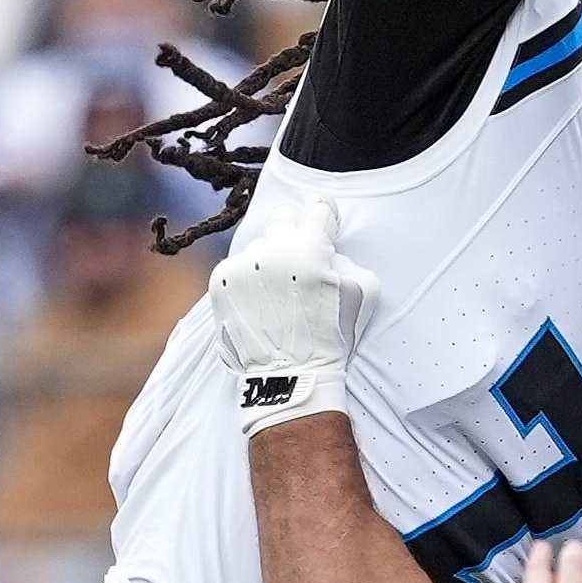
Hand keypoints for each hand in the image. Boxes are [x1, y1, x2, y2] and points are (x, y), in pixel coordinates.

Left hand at [209, 196, 373, 435]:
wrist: (289, 375)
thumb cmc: (331, 335)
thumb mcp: (362, 292)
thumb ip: (344, 258)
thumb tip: (325, 248)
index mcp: (310, 248)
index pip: (318, 207)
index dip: (325, 218)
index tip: (324, 227)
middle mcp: (271, 250)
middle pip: (283, 216)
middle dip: (294, 233)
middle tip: (300, 260)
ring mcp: (241, 265)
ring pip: (259, 245)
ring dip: (270, 261)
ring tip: (278, 295)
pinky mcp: (219, 282)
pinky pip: (238, 267)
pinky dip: (248, 280)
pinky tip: (260, 303)